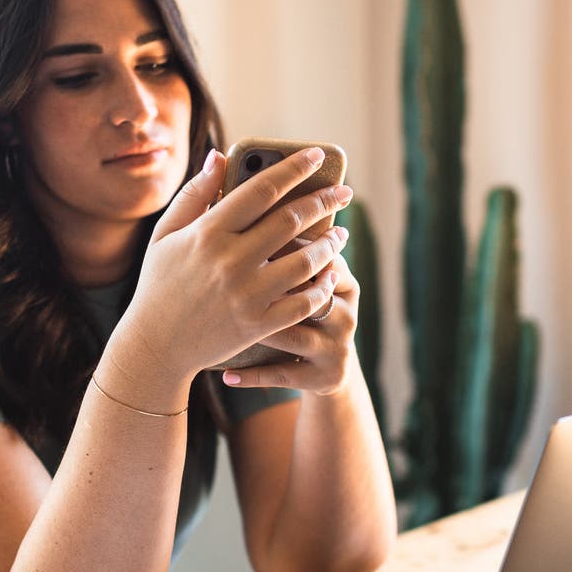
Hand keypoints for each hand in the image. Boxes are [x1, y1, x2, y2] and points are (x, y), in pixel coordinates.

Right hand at [111, 147, 352, 382]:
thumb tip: (221, 156)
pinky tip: (331, 275)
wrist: (154, 345)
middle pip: (291, 221)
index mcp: (208, 233)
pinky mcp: (257, 325)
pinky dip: (322, 287)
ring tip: (341, 233)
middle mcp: (230, 261)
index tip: (317, 155)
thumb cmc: (159, 284)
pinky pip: (303, 303)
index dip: (294, 168)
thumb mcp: (165, 234)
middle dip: (324, 200)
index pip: (261, 190)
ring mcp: (246, 295)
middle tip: (344, 192)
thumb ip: (195, 194)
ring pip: (305, 261)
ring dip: (331, 244)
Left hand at [220, 238, 357, 395]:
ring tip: (226, 323)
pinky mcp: (322, 377)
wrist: (323, 369)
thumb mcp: (305, 280)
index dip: (287, 244)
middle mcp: (345, 313)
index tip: (246, 236)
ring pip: (294, 334)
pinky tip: (226, 374)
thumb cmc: (299, 310)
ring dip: (260, 330)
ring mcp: (335, 347)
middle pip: (313, 292)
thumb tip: (241, 194)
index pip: (321, 254)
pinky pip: (284, 375)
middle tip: (230, 274)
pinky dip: (252, 375)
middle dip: (272, 281)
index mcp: (342, 281)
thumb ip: (285, 241)